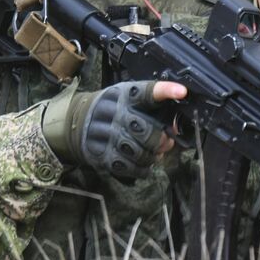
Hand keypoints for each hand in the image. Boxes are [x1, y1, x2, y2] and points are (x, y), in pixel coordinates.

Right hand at [41, 80, 186, 181]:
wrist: (77, 123)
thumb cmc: (113, 109)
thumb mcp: (128, 98)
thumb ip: (152, 108)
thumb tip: (176, 127)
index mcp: (125, 96)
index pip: (147, 91)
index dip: (165, 91)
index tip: (182, 92)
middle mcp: (115, 115)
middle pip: (147, 130)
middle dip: (161, 140)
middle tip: (166, 142)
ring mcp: (107, 137)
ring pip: (140, 152)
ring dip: (152, 156)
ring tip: (153, 152)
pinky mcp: (102, 156)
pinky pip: (130, 168)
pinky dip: (142, 168)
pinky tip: (141, 162)